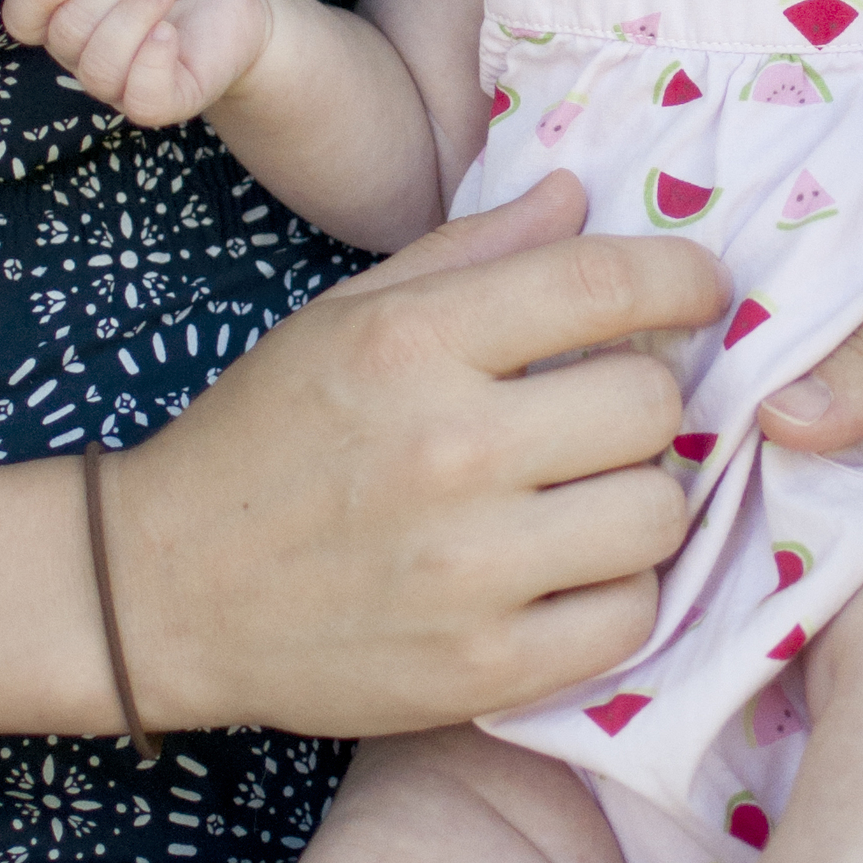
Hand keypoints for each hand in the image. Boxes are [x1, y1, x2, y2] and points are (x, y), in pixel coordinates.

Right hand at [4, 0, 274, 129]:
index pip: (22, 19)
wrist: (232, 2)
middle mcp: (84, 58)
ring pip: (98, 66)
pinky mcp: (162, 105)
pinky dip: (152, 58)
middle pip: (66, 34)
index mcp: (66, 17)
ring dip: (132, 15)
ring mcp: (120, 88)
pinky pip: (140, 97)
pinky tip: (169, 32)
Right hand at [104, 171, 732, 737]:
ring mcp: (467, 566)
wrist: (161, 591)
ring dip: (641, 499)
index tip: (701, 291)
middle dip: (650, 399)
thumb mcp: (345, 319)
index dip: (683, 278)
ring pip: (658, 513)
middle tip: (610, 415)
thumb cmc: (264, 441)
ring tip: (589, 498)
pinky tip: (569, 574)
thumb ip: (469, 255)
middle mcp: (447, 447)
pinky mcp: (481, 667)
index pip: (604, 284)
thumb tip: (578, 196)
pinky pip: (629, 617)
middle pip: (651, 402)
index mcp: (411, 342)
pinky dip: (617, 595)